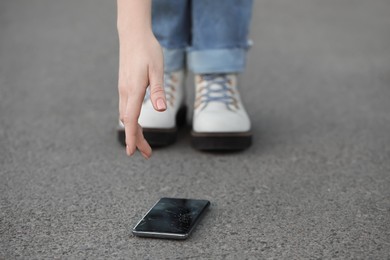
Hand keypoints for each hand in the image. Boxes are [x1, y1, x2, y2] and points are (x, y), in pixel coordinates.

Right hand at [118, 31, 165, 158]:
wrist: (133, 35)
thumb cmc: (148, 51)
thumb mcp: (157, 69)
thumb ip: (158, 90)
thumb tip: (160, 110)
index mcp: (134, 90)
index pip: (130, 119)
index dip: (131, 137)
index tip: (131, 153)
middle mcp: (125, 92)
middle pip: (128, 122)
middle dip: (137, 140)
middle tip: (148, 155)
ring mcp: (124, 90)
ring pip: (126, 117)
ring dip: (134, 132)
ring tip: (144, 144)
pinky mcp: (125, 87)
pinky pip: (126, 109)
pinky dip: (132, 121)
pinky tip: (137, 124)